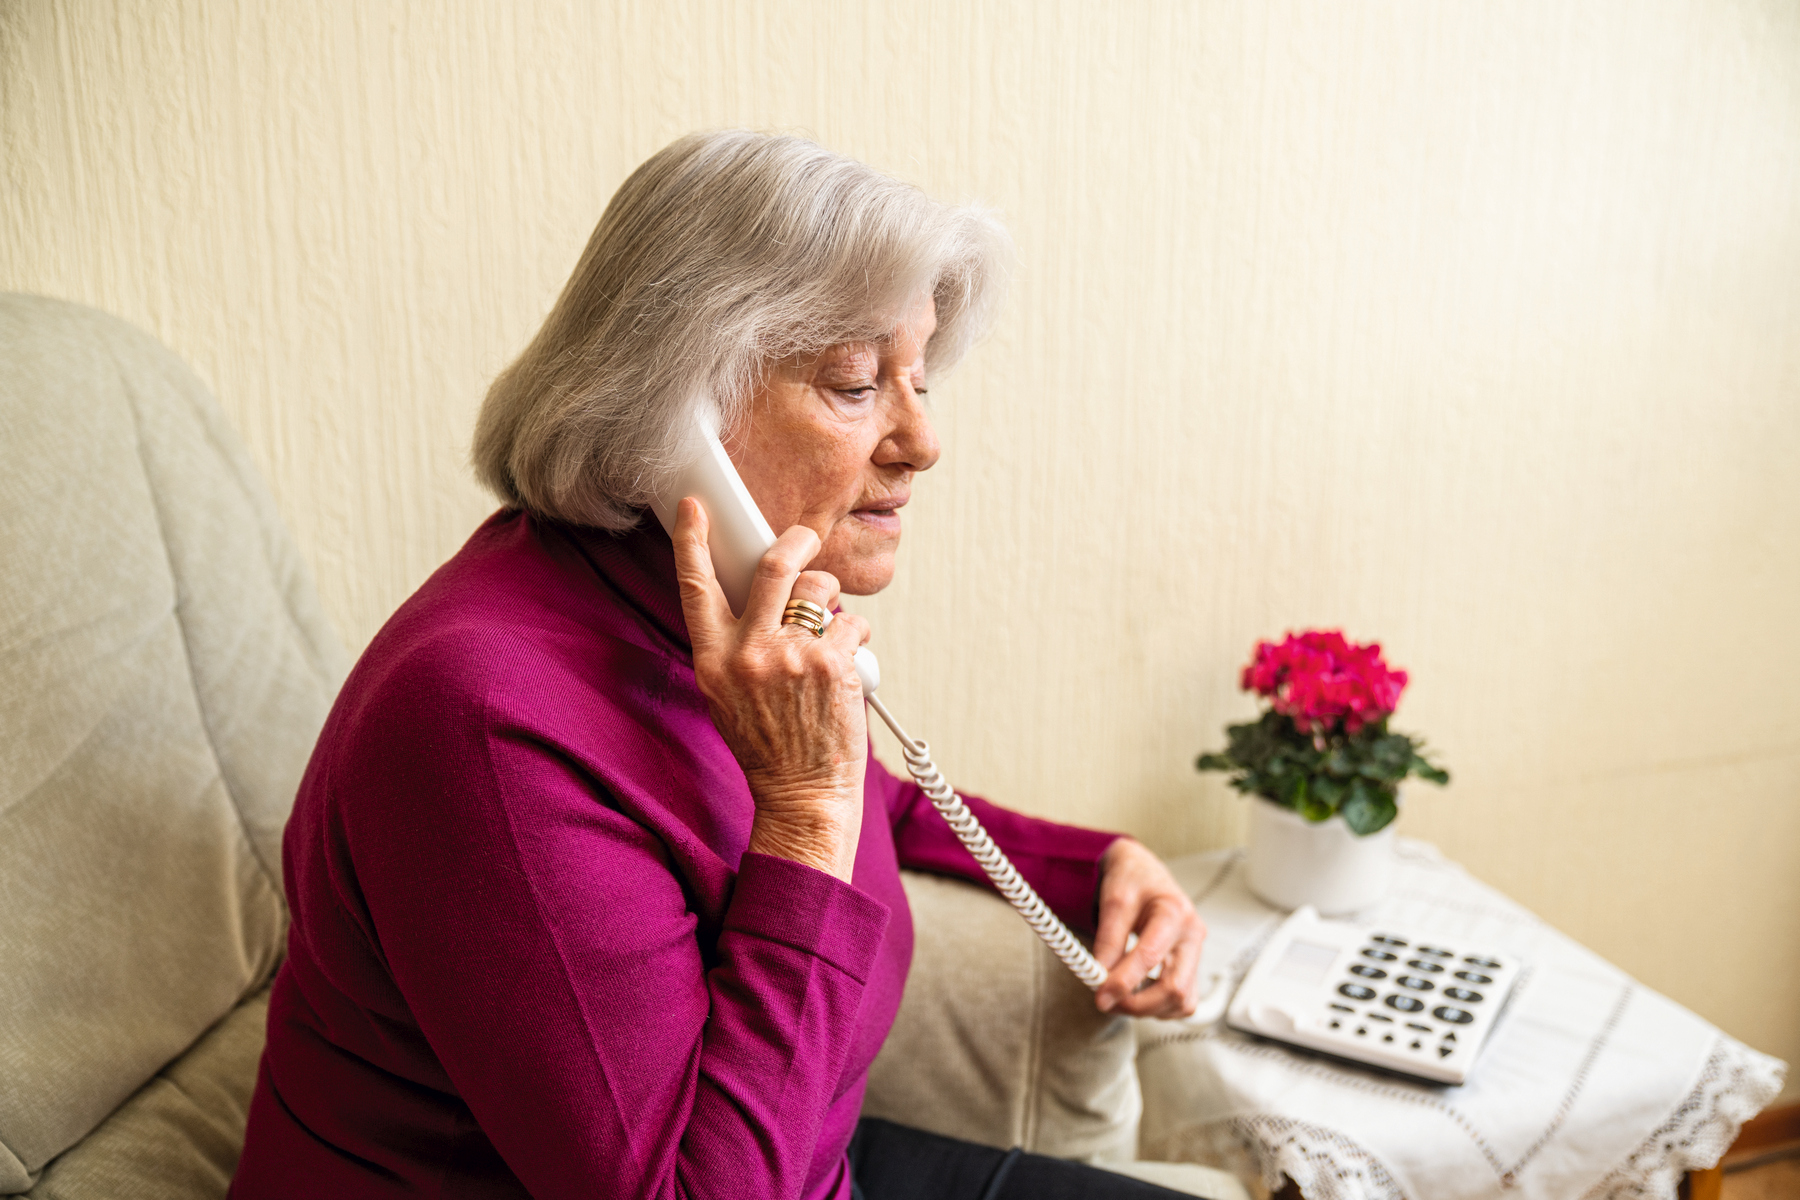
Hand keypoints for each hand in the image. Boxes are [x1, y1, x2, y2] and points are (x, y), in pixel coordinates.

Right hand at [672, 497, 871, 881]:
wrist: (801, 794)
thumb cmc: (769, 746)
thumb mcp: (729, 695)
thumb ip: (737, 646)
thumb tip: (764, 597)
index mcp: (713, 659)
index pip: (695, 588)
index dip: (691, 542)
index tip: (693, 508)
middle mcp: (746, 653)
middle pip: (772, 566)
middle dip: (796, 541)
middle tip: (806, 538)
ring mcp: (789, 656)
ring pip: (819, 590)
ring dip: (832, 599)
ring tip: (832, 629)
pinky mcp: (830, 664)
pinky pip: (852, 624)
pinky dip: (857, 637)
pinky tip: (850, 663)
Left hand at [1092, 839, 1206, 1017]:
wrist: (1144, 874)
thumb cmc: (1132, 881)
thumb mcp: (1115, 901)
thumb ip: (1108, 939)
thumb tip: (1101, 977)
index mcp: (1175, 912)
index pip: (1151, 956)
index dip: (1124, 982)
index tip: (1100, 997)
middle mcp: (1193, 936)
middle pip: (1175, 988)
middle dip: (1138, 1004)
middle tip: (1106, 1002)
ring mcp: (1195, 954)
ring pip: (1182, 1001)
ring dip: (1148, 1009)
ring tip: (1119, 997)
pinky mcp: (1191, 967)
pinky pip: (1183, 1001)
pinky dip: (1160, 1008)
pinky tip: (1138, 995)